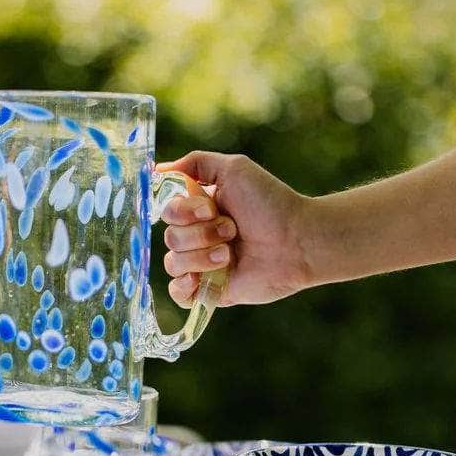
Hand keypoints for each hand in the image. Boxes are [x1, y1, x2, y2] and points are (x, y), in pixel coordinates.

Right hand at [157, 152, 313, 307]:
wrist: (297, 240)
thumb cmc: (270, 202)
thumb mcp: (233, 169)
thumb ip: (195, 163)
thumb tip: (157, 171)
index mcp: (199, 210)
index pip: (167, 211)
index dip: (183, 211)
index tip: (210, 208)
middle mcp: (198, 236)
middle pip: (170, 237)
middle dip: (201, 234)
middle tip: (232, 230)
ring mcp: (203, 264)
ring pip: (173, 263)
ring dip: (202, 256)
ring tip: (230, 255)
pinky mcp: (211, 290)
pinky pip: (177, 293)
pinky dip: (183, 286)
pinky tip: (200, 278)